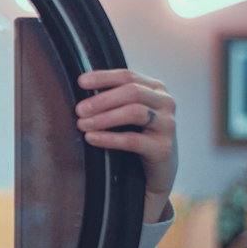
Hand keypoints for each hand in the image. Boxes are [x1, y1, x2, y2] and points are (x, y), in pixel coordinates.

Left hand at [76, 69, 176, 223]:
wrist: (158, 171)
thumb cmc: (138, 135)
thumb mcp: (128, 113)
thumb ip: (114, 98)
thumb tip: (81, 89)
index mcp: (155, 89)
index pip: (128, 76)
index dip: (103, 77)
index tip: (81, 82)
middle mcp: (165, 103)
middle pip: (133, 91)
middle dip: (102, 100)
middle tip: (79, 110)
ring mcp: (167, 125)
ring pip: (135, 112)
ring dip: (104, 117)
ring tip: (83, 124)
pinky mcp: (163, 148)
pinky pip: (133, 140)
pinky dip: (109, 138)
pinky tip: (92, 138)